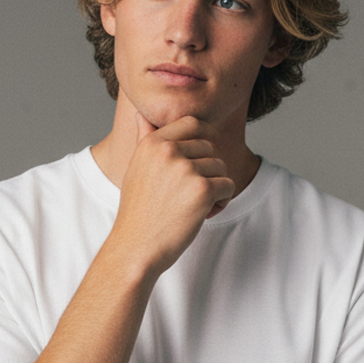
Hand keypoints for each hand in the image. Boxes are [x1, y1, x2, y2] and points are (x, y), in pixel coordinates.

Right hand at [110, 113, 234, 275]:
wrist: (135, 248)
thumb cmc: (137, 213)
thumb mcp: (135, 169)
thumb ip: (144, 139)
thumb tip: (141, 115)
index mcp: (152, 143)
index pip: (192, 123)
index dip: (207, 135)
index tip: (208, 153)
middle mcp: (168, 151)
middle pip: (210, 147)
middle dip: (209, 169)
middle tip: (194, 195)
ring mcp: (185, 169)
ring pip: (221, 167)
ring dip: (216, 188)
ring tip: (196, 208)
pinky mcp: (201, 189)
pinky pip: (228, 186)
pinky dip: (222, 202)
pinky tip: (204, 215)